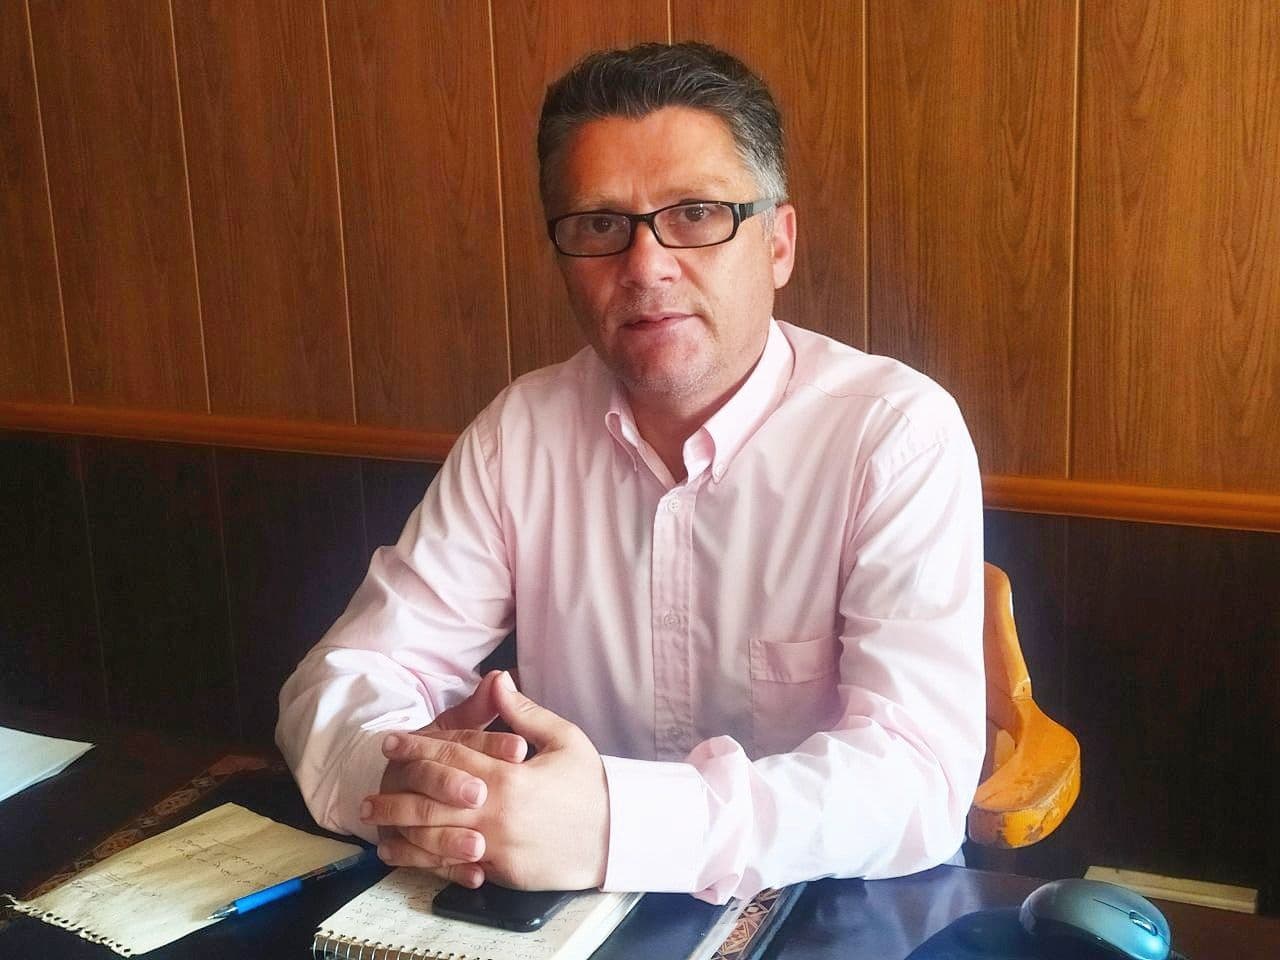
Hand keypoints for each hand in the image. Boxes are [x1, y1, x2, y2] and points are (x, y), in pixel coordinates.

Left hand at [363, 672, 609, 890]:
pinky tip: (408, 857)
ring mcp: (497, 846)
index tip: (390, 742)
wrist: (618, 836)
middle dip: (396, 795)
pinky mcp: (502, 872)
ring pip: (435, 839)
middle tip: (369, 794)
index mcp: (508, 776)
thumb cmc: (591, 786)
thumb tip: (498, 680)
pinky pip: (455, 867)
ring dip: (401, 832)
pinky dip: (427, 862)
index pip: (450, 757)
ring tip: (376, 827)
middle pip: (431, 802)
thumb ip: (524, 712)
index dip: (416, 747)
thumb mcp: (564, 739)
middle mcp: (495, 812)